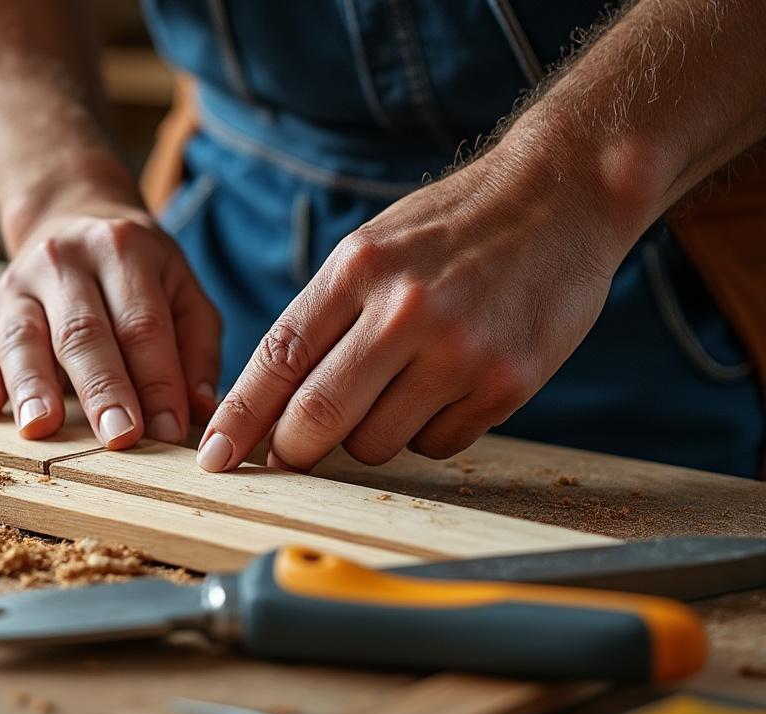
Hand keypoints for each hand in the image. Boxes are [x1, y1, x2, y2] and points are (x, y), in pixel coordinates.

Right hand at [0, 186, 220, 447]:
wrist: (70, 220)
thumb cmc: (136, 273)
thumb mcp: (181, 290)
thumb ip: (196, 349)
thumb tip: (202, 411)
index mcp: (122, 251)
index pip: (142, 324)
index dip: (157, 380)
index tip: (168, 431)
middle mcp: (64, 262)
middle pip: (82, 332)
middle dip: (102, 388)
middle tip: (119, 437)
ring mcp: (17, 286)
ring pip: (24, 338)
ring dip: (32, 386)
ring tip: (42, 427)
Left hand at [196, 144, 633, 472]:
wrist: (562, 196)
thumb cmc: (451, 229)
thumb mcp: (371, 248)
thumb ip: (322, 318)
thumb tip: (269, 403)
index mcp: (357, 269)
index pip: (278, 359)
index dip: (238, 417)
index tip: (213, 455)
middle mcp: (404, 310)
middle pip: (318, 416)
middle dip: (291, 449)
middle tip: (288, 456)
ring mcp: (459, 350)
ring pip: (375, 442)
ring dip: (367, 436)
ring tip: (394, 389)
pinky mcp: (507, 383)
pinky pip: (437, 445)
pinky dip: (427, 431)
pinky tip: (445, 387)